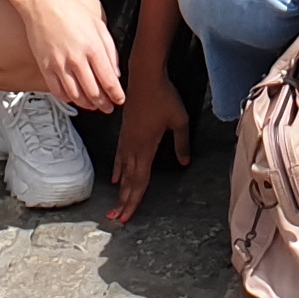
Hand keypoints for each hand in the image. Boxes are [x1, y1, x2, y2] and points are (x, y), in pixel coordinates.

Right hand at [0, 0, 125, 112]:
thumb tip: (115, 71)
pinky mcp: (45, 66)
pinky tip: (73, 98)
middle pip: (93, 92)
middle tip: (108, 107)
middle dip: (103, 103)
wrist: (43, 3)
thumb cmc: (70, 9)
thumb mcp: (98, 25)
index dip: (116, 95)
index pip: (108, 80)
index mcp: (93, 47)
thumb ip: (110, 49)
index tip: (119, 100)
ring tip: (93, 105)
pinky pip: (57, 90)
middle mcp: (76, 59)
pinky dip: (67, 98)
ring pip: (76, 95)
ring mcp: (59, 64)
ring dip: (87, 104)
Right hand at [108, 52, 190, 221]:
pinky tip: (116, 178)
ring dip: (120, 190)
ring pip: (123, 171)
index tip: (126, 216)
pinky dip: (118, 170)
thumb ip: (182, 143)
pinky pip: (120, 157)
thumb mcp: (180, 120)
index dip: (134, 199)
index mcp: (146, 148)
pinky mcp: (125, 132)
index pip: (140, 181)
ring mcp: (127, 140)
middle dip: (123, 201)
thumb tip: (184, 162)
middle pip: (129, 181)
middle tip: (116, 220)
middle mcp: (133, 147)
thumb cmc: (163, 97)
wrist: (145, 77)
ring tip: (114, 206)